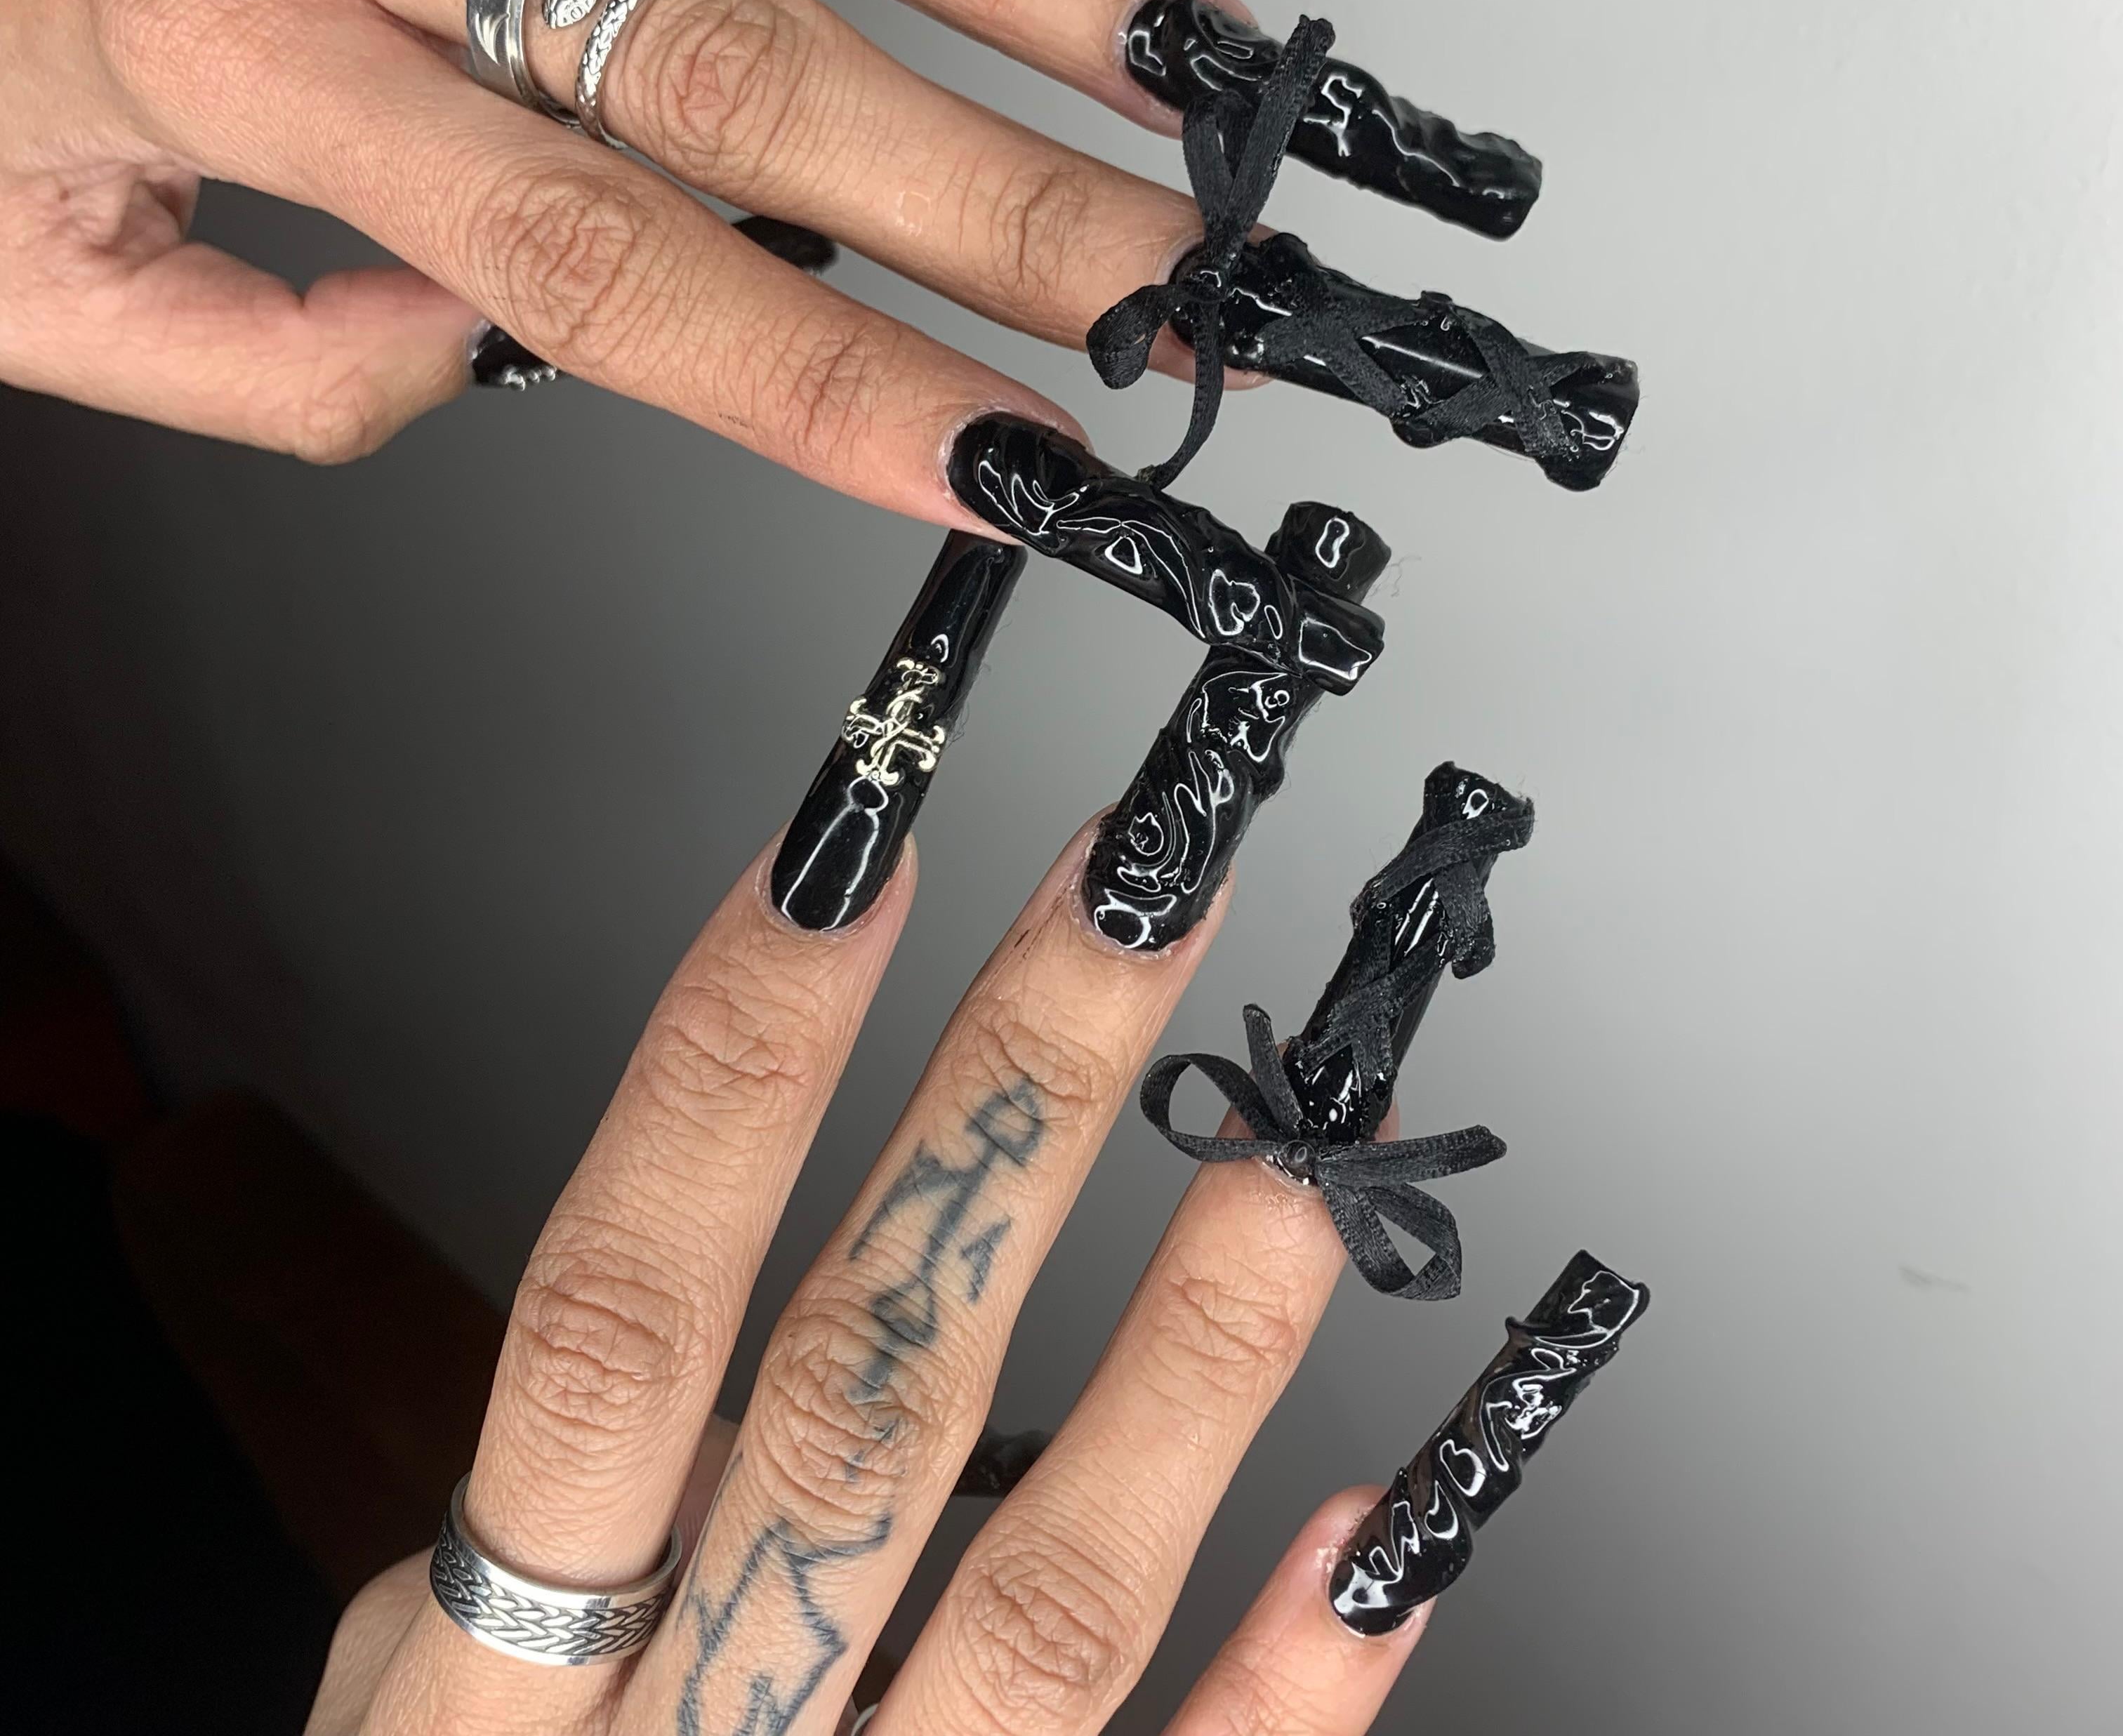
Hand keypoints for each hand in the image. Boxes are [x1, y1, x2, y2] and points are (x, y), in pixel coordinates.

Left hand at [0, 0, 1234, 509]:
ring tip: (1167, 47)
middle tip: (1168, 278)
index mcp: (220, 52)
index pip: (594, 262)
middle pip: (721, 50)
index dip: (820, 378)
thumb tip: (492, 345)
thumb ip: (269, 358)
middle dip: (982, 186)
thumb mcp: (8, 262)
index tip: (991, 453)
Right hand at [304, 822, 1429, 1734]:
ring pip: (1044, 1604)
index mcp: (498, 1668)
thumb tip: (673, 1268)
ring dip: (1185, 1369)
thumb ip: (543, 1511)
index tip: (854, 844)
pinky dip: (1288, 1689)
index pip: (614, 1305)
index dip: (730, 1072)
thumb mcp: (413, 1706)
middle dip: (1005, 1108)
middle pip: (860, 1385)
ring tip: (1295, 1163)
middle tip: (1141, 892)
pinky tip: (1391, 1525)